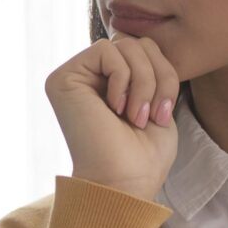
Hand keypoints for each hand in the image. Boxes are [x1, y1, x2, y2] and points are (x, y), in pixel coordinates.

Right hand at [45, 36, 180, 203]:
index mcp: (110, 84)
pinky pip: (106, 50)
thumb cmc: (142, 157)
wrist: (124, 185)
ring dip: (144, 81)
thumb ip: (149, 69)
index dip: (164, 73)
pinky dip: (124, 78)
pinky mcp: (63, 79)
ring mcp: (74, 77)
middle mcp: (88, 77)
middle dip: (157, 75)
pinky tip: (117, 109)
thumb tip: (145, 41)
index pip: (145, 50)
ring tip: (138, 117)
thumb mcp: (157, 102)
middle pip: (136, 42)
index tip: (163, 115)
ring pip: (124, 44)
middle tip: (154, 116)